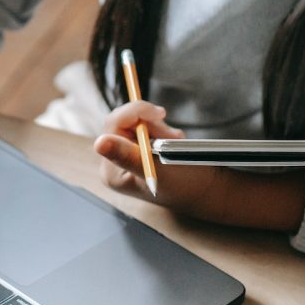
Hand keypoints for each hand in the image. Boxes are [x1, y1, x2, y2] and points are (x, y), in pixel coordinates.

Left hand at [93, 100, 222, 212]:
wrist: (205, 191)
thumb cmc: (185, 185)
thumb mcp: (159, 170)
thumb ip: (129, 156)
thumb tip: (99, 143)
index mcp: (111, 171)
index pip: (114, 126)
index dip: (136, 113)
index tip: (161, 113)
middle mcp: (113, 163)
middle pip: (124, 121)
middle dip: (151, 123)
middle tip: (174, 135)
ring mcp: (124, 155)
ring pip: (136, 121)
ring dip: (160, 128)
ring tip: (177, 143)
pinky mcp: (136, 149)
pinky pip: (144, 127)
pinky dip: (162, 131)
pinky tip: (174, 143)